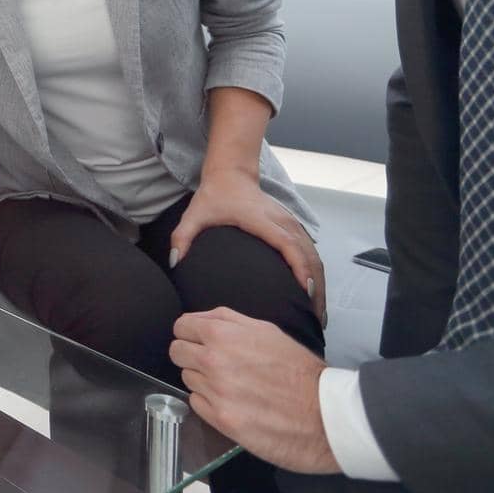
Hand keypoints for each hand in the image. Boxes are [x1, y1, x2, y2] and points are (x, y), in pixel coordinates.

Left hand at [171, 308, 339, 473]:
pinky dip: (209, 402)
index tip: (199, 340)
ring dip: (203, 380)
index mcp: (222, 334)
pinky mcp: (220, 420)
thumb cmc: (299, 371)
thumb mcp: (266, 330)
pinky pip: (196, 404)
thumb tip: (199, 319)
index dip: (190, 333)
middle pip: (177, 352)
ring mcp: (215, 392)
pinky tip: (232, 402)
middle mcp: (213, 361)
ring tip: (232, 384)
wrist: (325, 414)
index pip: (181, 327)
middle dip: (191, 355)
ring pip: (187, 378)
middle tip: (214, 363)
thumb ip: (227, 320)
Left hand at [172, 171, 326, 323]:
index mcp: (262, 220)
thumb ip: (182, 236)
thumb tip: (174, 262)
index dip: (299, 267)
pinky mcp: (294, 227)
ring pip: (314, 256)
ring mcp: (291, 223)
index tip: (305, 291)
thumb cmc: (215, 196)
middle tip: (315, 318)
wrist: (231, 174)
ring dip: (319, 284)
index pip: (288, 245)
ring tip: (319, 313)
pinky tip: (314, 295)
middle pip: (309, 256)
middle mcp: (282, 222)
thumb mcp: (194, 214)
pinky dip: (316, 274)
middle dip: (315, 287)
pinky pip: (312, 253)